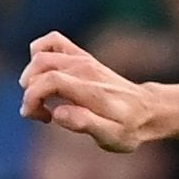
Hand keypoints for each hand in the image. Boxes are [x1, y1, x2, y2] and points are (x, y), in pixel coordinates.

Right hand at [19, 32, 161, 150]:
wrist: (148, 111)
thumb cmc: (128, 128)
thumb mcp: (112, 136)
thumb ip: (85, 124)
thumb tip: (58, 112)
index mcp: (91, 90)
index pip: (49, 81)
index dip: (32, 97)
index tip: (39, 117)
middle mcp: (86, 69)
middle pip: (40, 67)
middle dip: (30, 92)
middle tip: (42, 114)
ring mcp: (83, 60)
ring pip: (40, 55)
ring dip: (31, 77)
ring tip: (43, 100)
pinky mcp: (82, 56)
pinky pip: (51, 41)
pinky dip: (38, 55)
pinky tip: (45, 76)